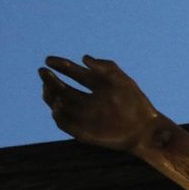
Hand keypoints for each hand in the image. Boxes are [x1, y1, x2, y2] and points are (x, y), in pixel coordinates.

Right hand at [39, 55, 161, 150]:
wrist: (145, 130)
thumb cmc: (136, 104)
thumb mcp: (122, 81)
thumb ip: (106, 67)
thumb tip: (84, 57)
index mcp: (97, 85)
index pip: (74, 73)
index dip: (61, 66)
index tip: (48, 60)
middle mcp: (87, 100)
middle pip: (62, 88)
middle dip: (51, 80)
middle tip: (43, 72)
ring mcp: (83, 116)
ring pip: (59, 104)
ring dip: (51, 96)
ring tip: (49, 88)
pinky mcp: (81, 132)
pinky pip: (64, 123)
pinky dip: (58, 115)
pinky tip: (58, 105)